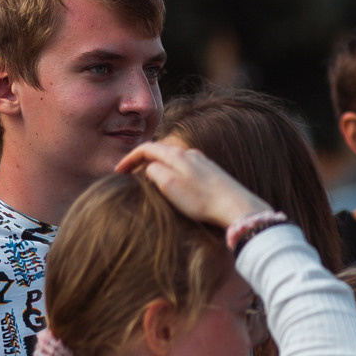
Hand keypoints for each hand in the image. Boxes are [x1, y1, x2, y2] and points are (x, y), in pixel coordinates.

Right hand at [118, 136, 270, 229]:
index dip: (130, 159)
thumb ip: (154, 171)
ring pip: (173, 160)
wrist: (237, 207)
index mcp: (177, 154)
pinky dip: (173, 173)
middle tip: (131, 176)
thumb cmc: (202, 200)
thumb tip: (149, 167)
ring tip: (150, 182)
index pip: (147, 148)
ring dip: (158, 168)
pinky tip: (175, 186)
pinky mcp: (212, 173)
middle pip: (160, 152)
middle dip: (143, 162)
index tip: (118, 172)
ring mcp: (203, 162)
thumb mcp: (170, 185)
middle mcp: (191, 153)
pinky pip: (185, 168)